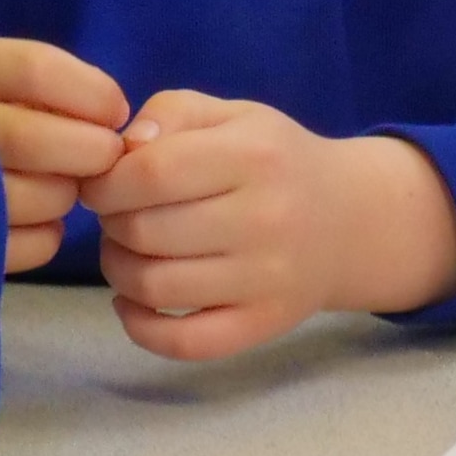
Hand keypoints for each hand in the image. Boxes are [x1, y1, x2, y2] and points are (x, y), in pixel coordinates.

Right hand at [0, 34, 132, 276]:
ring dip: (63, 194)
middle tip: (105, 156)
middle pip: (26, 138)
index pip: (29, 70)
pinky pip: (15, 246)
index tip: (117, 112)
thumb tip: (109, 111)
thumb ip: (31, 88)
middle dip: (87, 150)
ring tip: (64, 189)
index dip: (89, 92)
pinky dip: (45, 237)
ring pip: (24, 196)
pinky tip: (44, 225)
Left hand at [78, 93, 455, 358]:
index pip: (150, 173)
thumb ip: (171, 113)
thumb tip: (123, 152)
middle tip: (121, 217)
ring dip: (119, 269)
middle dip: (112, 224)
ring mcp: (268, 278)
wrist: (352, 219)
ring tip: (128, 251)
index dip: (105, 183)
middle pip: (144, 231)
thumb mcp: (233, 116)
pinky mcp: (265, 323)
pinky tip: (133, 303)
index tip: (103, 186)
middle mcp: (266, 218)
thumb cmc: (275, 161)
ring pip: (153, 287)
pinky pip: (182, 342)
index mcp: (254, 155)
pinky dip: (139, 327)